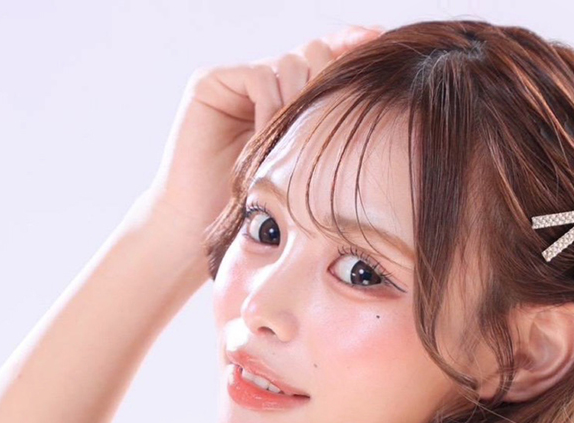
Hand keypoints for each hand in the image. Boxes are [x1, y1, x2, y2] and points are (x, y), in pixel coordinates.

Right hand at [144, 24, 384, 246]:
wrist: (196, 230)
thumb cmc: (250, 213)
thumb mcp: (302, 170)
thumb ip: (325, 129)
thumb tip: (372, 90)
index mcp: (286, 101)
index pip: (325, 60)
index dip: (350, 47)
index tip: (377, 41)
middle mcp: (262, 85)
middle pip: (312, 54)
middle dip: (325, 81)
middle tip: (324, 123)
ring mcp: (235, 81)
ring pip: (289, 64)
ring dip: (296, 105)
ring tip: (291, 147)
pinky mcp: (210, 83)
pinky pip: (260, 75)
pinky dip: (270, 105)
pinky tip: (267, 138)